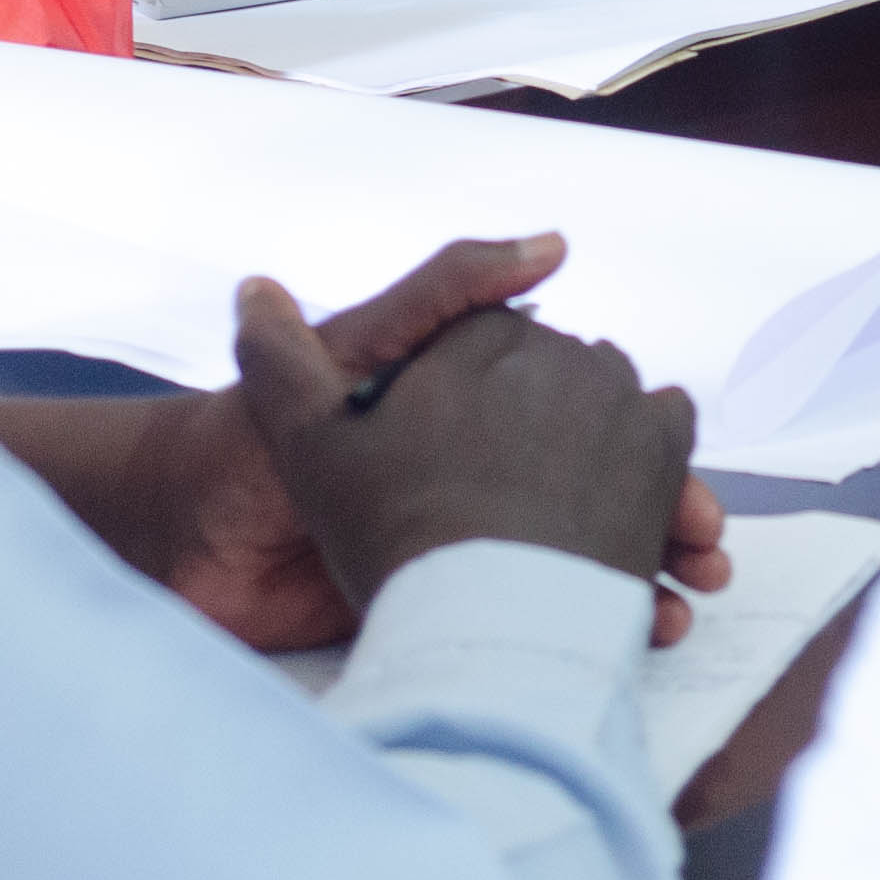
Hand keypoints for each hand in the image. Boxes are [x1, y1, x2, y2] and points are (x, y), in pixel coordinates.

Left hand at [8, 235, 729, 653]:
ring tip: (679, 601)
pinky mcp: (434, 602)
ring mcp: (460, 538)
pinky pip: (521, 616)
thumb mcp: (354, 349)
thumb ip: (444, 294)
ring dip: (640, 575)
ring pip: (576, 557)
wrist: (174, 543)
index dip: (647, 452)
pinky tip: (625, 636)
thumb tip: (554, 244)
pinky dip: (579, 626)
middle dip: (665, 521)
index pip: (584, 420)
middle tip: (705, 549)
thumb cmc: (249, 432)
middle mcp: (476, 468)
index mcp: (468, 404)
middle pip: (599, 493)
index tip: (689, 486)